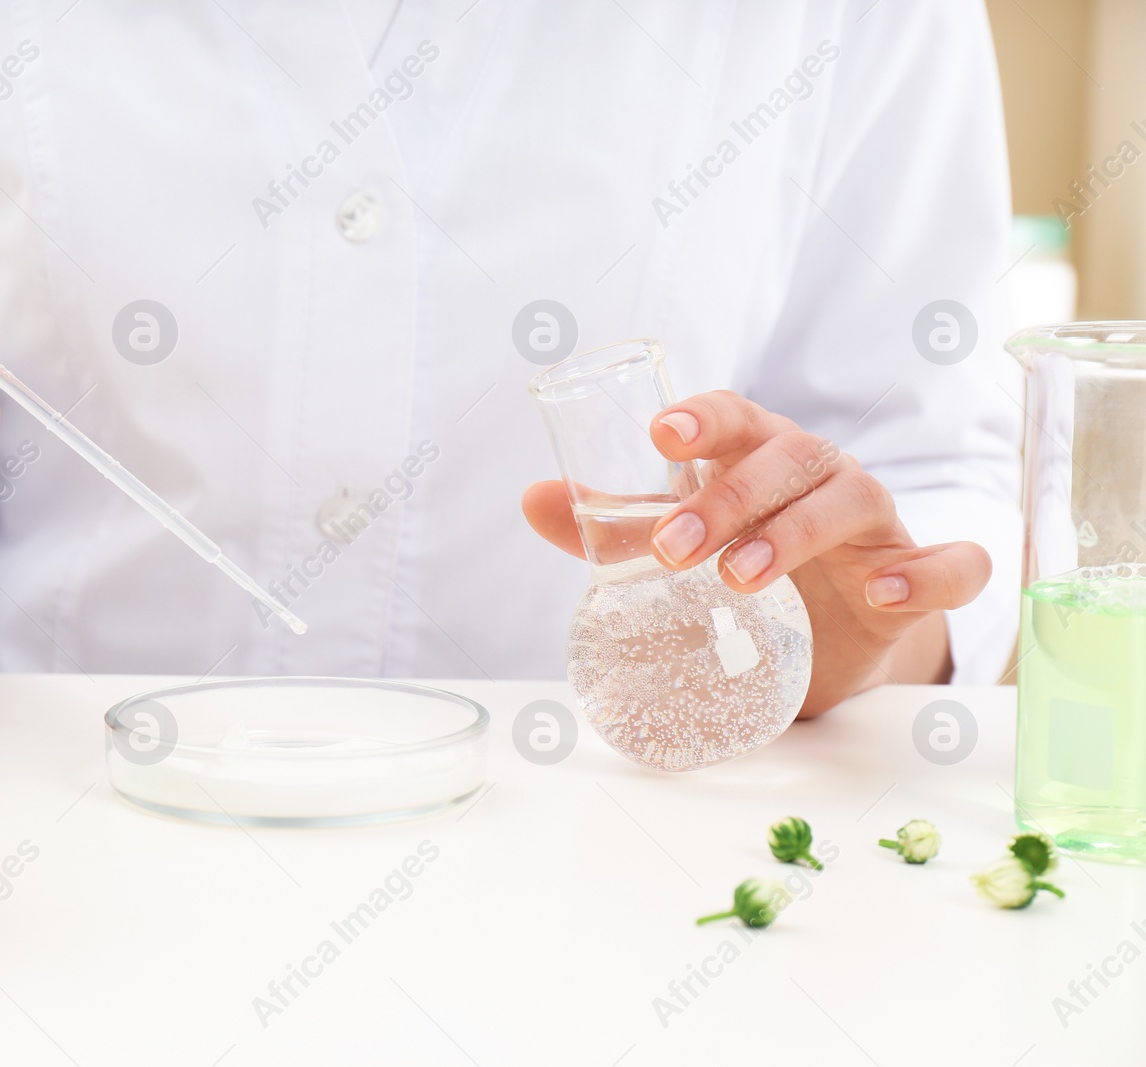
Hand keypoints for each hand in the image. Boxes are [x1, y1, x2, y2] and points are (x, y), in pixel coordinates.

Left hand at [522, 390, 989, 715]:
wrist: (830, 639)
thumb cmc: (752, 566)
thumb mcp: (685, 546)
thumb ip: (618, 526)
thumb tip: (532, 499)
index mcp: (759, 458)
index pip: (734, 418)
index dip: (702, 419)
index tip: (660, 435)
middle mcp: (820, 476)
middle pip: (784, 460)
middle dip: (728, 499)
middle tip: (677, 551)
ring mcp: (875, 524)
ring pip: (852, 501)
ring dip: (796, 534)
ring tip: (741, 579)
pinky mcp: (917, 578)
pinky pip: (950, 565)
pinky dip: (929, 573)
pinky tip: (886, 593)